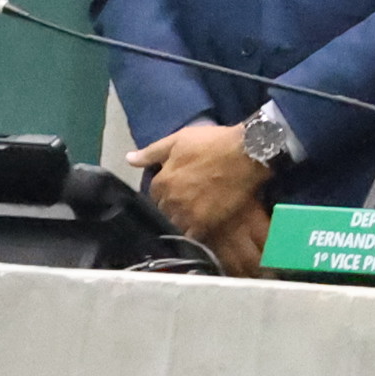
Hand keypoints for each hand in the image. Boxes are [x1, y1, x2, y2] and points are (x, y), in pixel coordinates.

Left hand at [133, 120, 272, 260]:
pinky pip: (191, 235)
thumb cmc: (213, 143)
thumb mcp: (179, 140)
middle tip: (189, 197)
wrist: (246, 154)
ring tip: (196, 211)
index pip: (154, 193)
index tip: (178, 184)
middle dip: (172, 204)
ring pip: (176, 223)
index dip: (166, 188)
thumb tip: (128, 159)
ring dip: (182, 219)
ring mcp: (187, 214)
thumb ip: (151, 152)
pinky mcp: (205, 224)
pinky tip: (203, 223)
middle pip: (164, 210)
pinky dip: (194, 231)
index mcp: (162, 181)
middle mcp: (170, 201)